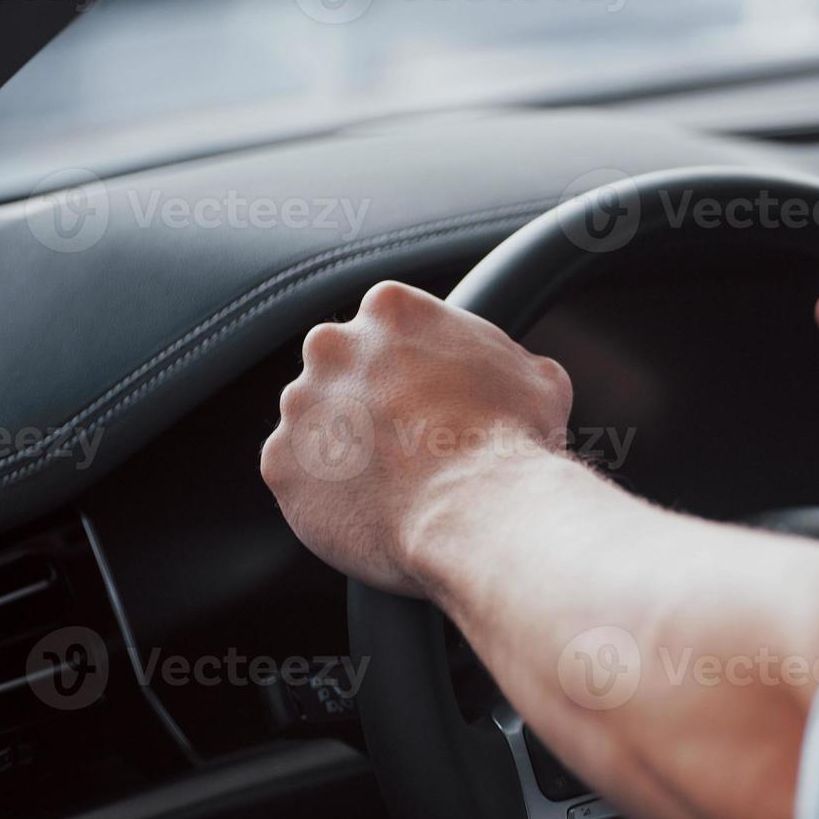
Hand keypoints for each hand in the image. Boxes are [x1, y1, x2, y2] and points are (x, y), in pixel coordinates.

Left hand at [261, 281, 572, 595]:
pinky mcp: (280, 464)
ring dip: (344, 446)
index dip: (411, 365)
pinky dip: (326, 493)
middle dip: (367, 400)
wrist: (479, 508)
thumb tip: (521, 374)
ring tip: (392, 483)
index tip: (426, 394)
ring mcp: (301, 405)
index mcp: (391, 309)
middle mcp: (334, 346)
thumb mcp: (538, 379)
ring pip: (315, 422)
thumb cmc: (511, 442)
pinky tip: (370, 509)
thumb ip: (507, 362)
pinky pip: (298, 476)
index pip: (388, 325)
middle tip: (408, 440)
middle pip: (342, 367)